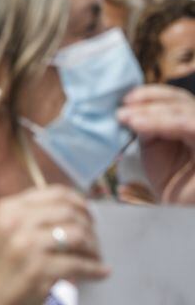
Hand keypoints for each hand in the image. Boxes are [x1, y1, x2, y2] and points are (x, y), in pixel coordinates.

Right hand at [0, 186, 106, 304]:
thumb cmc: (1, 268)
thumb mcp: (6, 231)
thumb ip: (33, 217)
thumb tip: (77, 211)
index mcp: (7, 209)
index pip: (54, 193)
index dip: (79, 202)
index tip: (89, 215)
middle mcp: (15, 222)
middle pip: (69, 212)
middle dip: (89, 227)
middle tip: (94, 242)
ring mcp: (26, 246)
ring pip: (77, 234)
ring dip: (93, 248)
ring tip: (95, 257)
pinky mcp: (38, 270)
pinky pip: (79, 264)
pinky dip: (95, 269)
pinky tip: (100, 272)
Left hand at [119, 85, 194, 203]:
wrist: (181, 215)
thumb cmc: (171, 182)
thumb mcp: (155, 149)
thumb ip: (148, 127)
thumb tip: (130, 110)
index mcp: (192, 125)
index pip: (178, 101)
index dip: (153, 95)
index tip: (125, 100)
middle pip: (184, 102)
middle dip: (150, 102)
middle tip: (123, 109)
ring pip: (187, 112)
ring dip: (153, 112)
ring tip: (127, 118)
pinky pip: (191, 126)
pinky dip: (165, 122)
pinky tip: (139, 125)